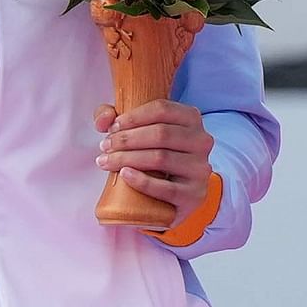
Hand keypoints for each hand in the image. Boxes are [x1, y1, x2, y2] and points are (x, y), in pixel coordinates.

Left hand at [93, 100, 216, 219]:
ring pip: (161, 158)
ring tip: (106, 161)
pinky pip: (166, 188)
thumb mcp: (140, 132)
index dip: (133, 117)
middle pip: (161, 133)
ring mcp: (200, 168)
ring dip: (127, 158)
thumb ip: (116, 119)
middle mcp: (202, 141)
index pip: (162, 109)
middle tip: (105, 146)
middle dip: (127, 139)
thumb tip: (105, 120)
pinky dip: (141, 181)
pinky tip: (124, 175)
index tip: (112, 128)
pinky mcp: (194, 194)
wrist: (172, 197)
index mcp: (191, 119)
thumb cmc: (154, 157)